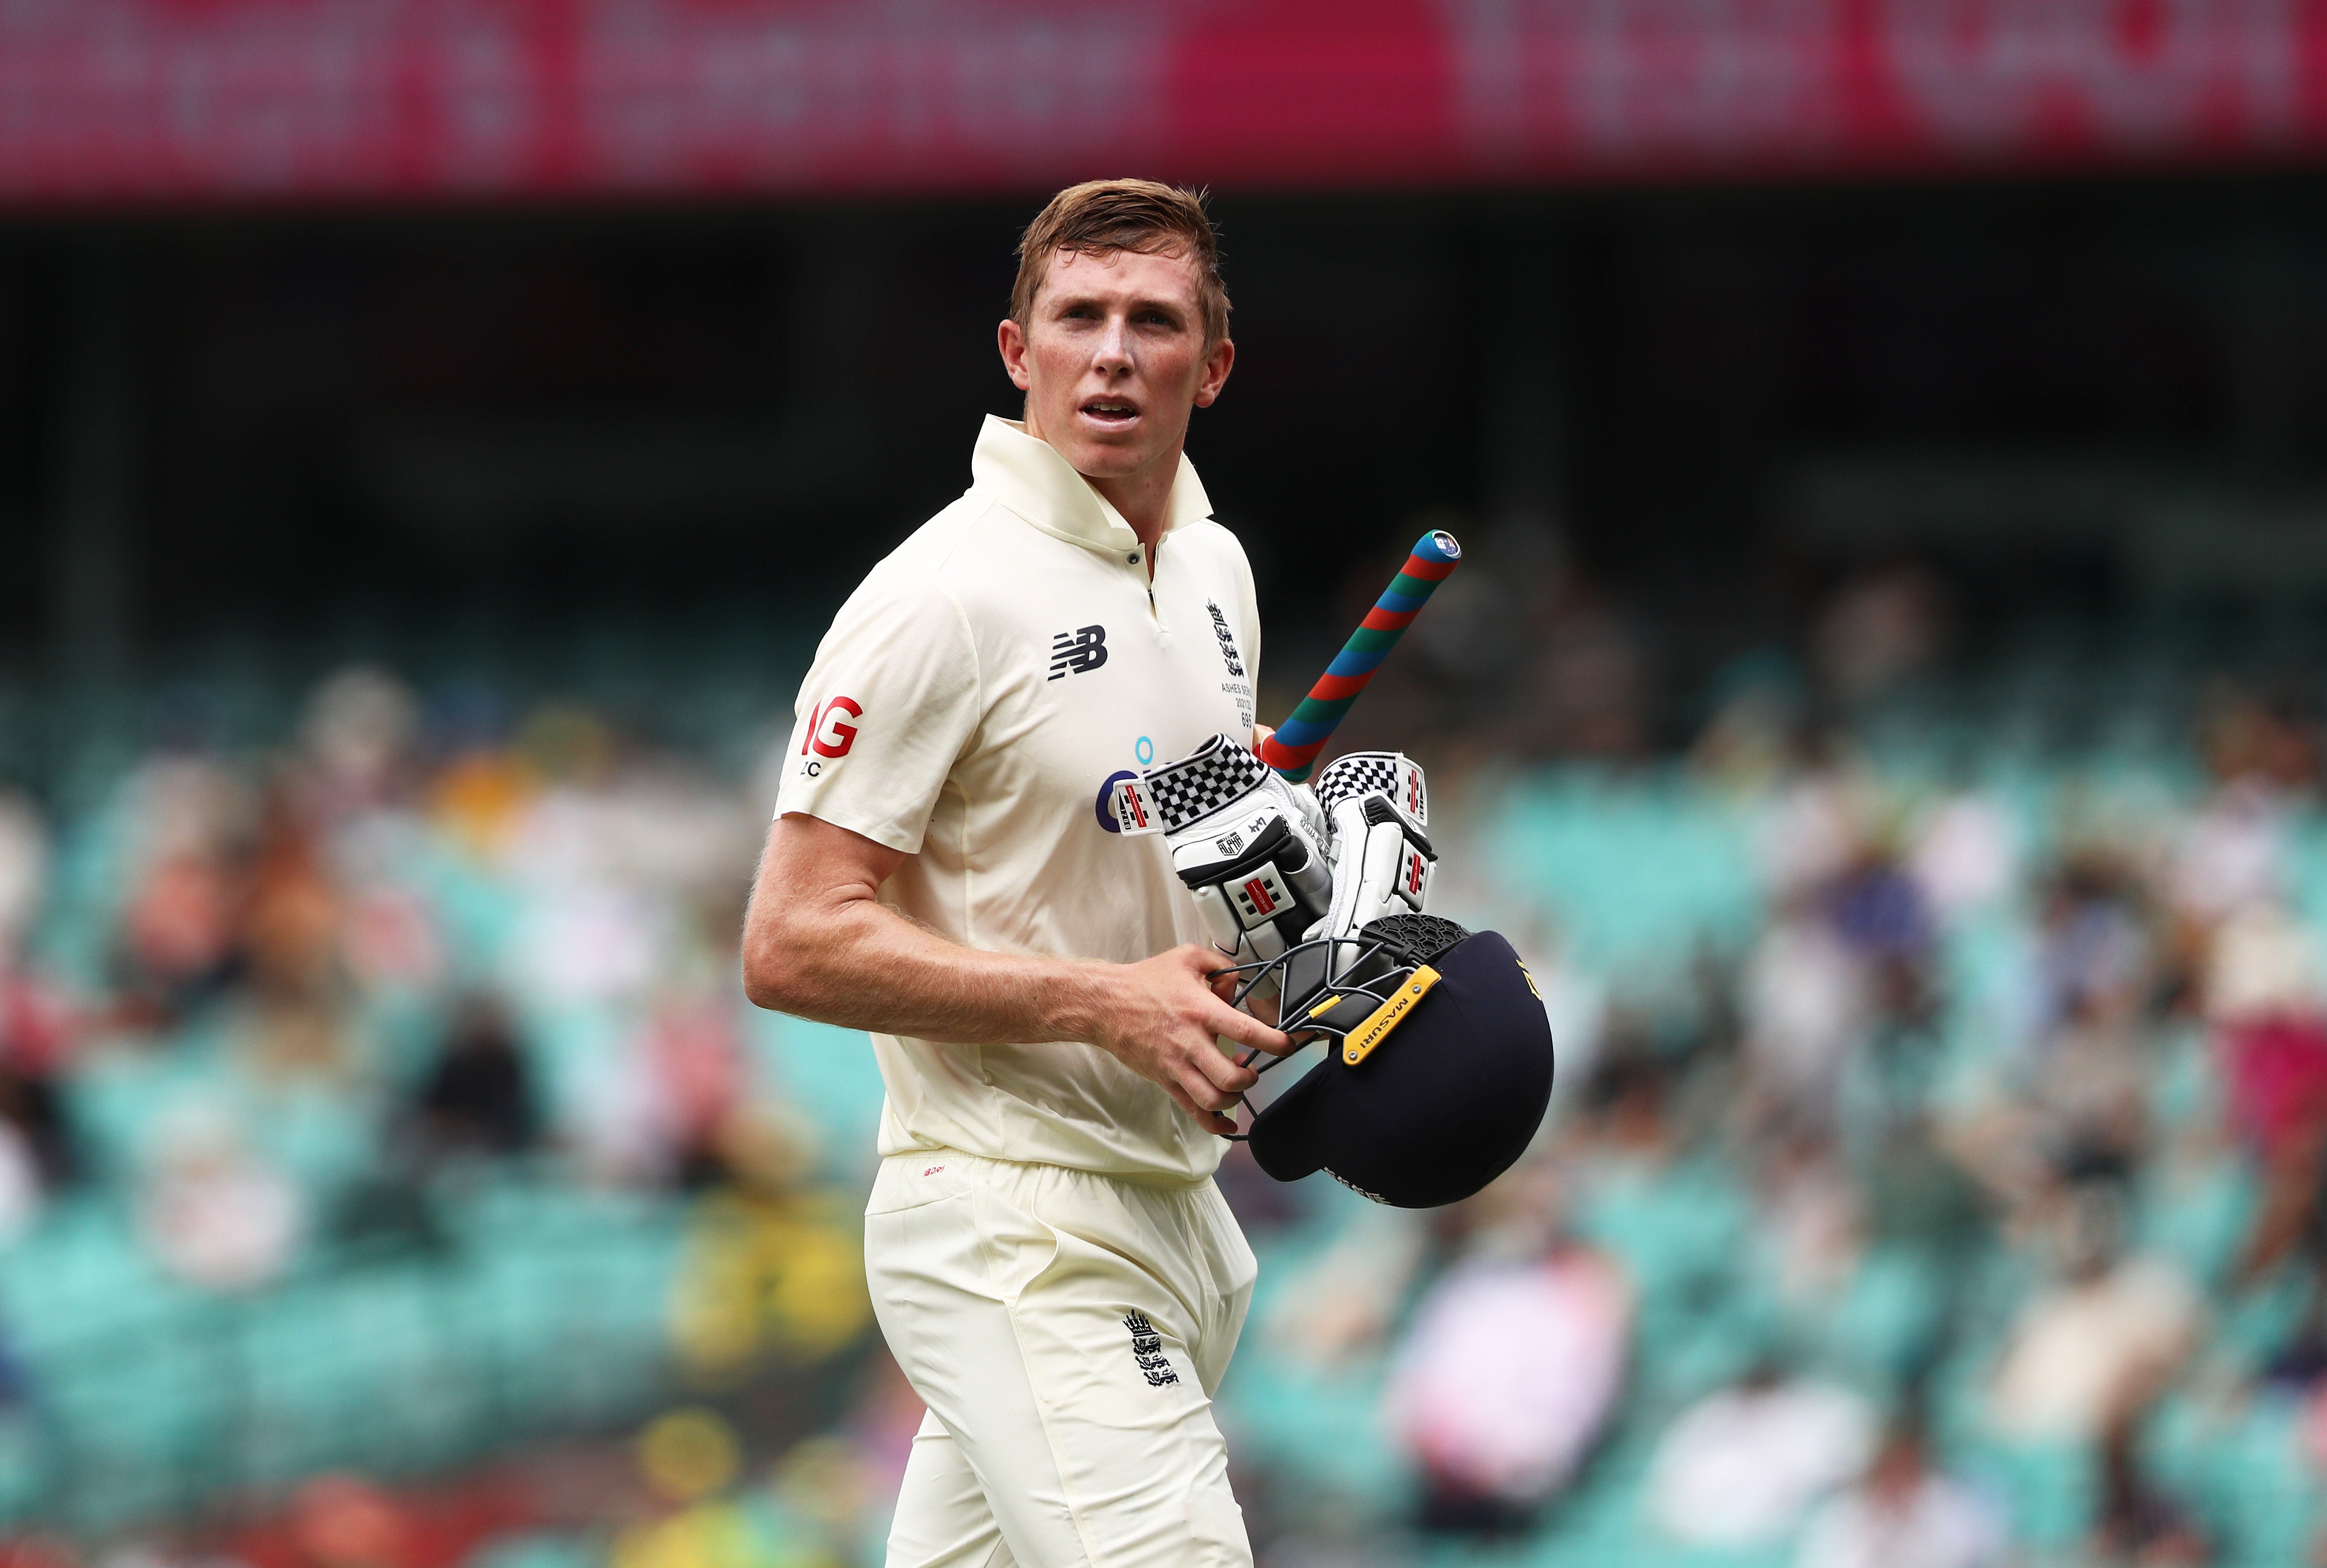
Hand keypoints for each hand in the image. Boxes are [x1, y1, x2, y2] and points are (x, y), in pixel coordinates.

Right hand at [1090, 945, 1292, 1134]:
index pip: (1245, 1031)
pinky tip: (1226, 1123)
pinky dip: (1213, 1123)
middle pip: (1230, 1077)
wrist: (1106, 1005)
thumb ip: (1220, 965)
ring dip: (1233, 1099)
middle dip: (1250, 1078)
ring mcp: (1177, 1065)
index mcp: (1200, 1010)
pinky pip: (1192, 1111)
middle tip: (1252, 1068)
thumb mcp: (1186, 958)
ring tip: (1236, 1085)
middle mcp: (1190, 1042)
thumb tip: (1238, 982)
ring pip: (1213, 1099)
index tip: (1287, 1045)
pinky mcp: (1165, 1079)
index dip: (1272, 1041)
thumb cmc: (1145, 982)